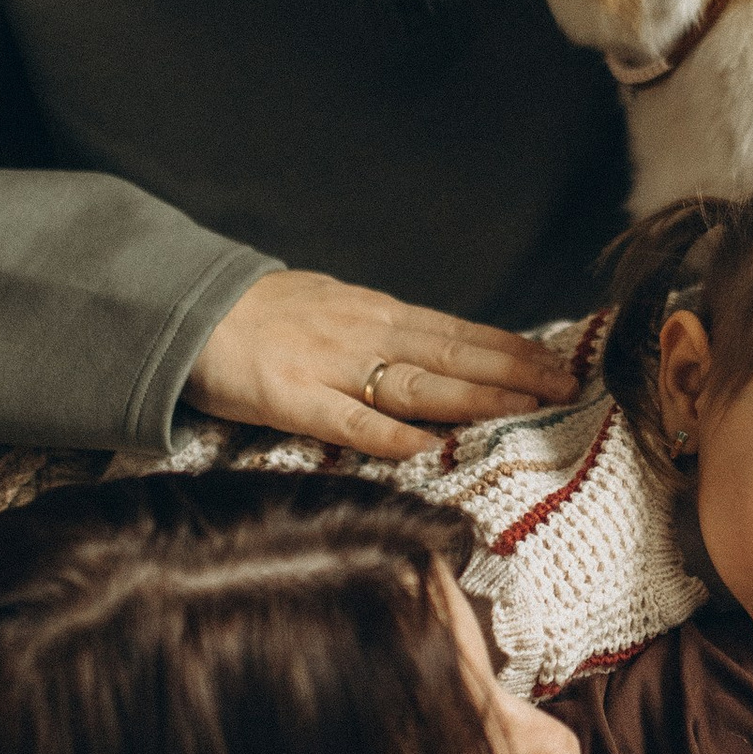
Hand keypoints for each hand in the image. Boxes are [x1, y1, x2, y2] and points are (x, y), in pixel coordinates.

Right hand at [187, 271, 575, 458]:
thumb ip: (382, 335)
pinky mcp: (291, 396)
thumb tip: (436, 355)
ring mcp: (330, 364)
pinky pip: (349, 420)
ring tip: (525, 407)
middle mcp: (365, 333)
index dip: (512, 348)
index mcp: (378, 314)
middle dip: (514, 371)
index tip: (561, 362)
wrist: (185, 307)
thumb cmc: (261, 315)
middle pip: (453, 355)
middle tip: (567, 386)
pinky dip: (391, 433)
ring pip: (416, 383)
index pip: (460, 332)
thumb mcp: (333, 310)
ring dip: (475, 395)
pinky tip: (430, 446)